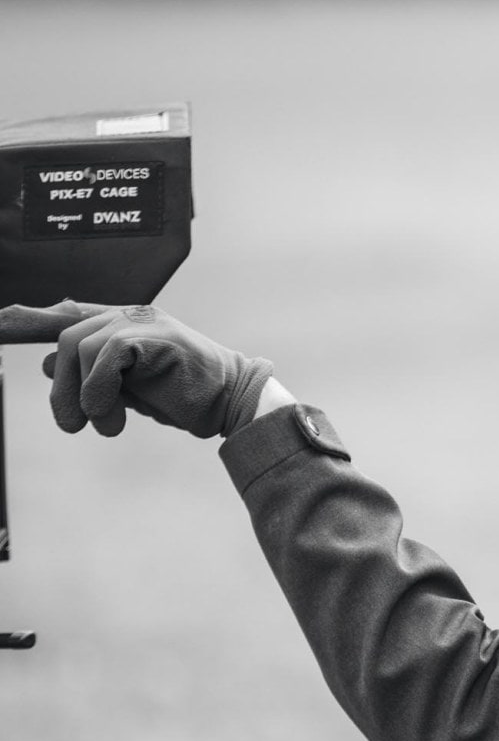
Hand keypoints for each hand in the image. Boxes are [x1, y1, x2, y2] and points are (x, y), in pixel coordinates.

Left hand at [0, 302, 273, 437]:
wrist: (232, 402)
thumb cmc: (183, 397)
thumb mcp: (126, 388)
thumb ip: (92, 375)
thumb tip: (49, 365)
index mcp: (122, 324)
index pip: (66, 320)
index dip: (25, 323)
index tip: (0, 325)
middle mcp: (129, 315)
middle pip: (67, 339)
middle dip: (62, 390)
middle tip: (73, 425)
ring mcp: (143, 321)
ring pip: (80, 347)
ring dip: (82, 396)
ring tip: (105, 424)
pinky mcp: (154, 335)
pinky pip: (105, 355)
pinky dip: (99, 390)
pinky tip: (112, 414)